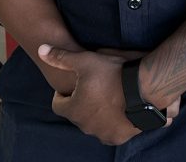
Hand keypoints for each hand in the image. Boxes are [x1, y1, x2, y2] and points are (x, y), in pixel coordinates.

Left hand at [37, 45, 178, 144]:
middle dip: (81, 102)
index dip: (63, 93)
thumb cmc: (113, 74)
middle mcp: (86, 126)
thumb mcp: (85, 61)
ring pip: (93, 123)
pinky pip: (111, 131)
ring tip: (107, 96)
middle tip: (92, 87)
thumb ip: (61, 57)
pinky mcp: (120, 137)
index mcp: (74, 110)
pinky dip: (112, 121)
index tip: (73, 84)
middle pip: (77, 114)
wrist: (145, 90)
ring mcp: (103, 134)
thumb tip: (41, 49)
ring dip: (96, 113)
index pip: (58, 104)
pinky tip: (120, 107)